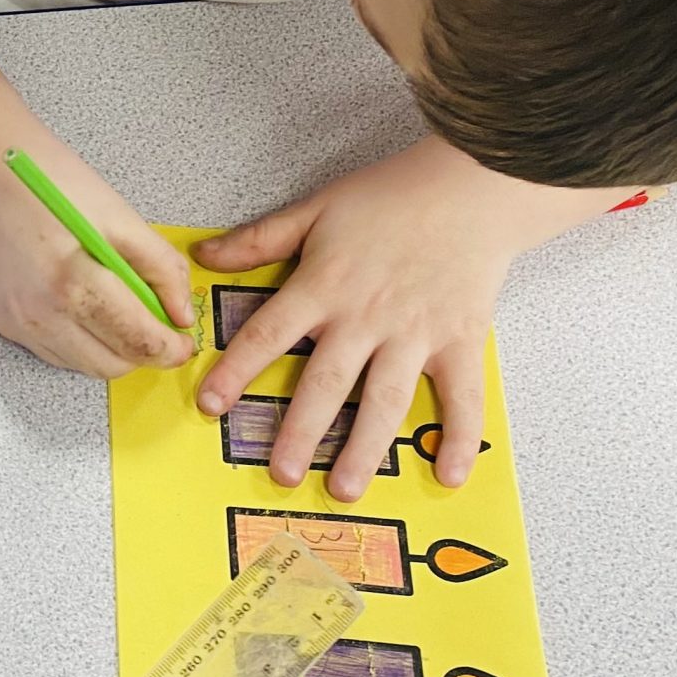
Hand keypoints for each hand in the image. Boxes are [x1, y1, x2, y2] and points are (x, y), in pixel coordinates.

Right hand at [0, 129, 194, 376]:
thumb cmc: (44, 178)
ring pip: (80, 365)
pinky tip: (81, 306)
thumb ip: (159, 267)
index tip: (183, 341)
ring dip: (108, 349)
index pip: (137, 342)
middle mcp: (40, 313)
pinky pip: (51, 350)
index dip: (170, 349)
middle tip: (156, 326)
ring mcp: (15, 322)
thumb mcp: (118, 214)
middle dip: (142, 353)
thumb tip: (181, 311)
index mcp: (74, 282)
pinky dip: (77, 340)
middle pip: (110, 366)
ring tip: (117, 310)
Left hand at [193, 137, 622, 500]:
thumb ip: (260, 239)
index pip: (269, 334)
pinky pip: (461, 398)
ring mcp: (415, 335)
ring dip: (364, 449)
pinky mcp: (460, 342)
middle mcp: (366, 318)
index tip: (210, 405)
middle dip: (300, 431)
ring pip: (385, 401)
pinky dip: (458, 438)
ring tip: (344, 488)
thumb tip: (205, 256)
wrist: (471, 188)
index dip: (237, 370)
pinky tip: (447, 476)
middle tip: (280, 474)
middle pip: (326, 383)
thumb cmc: (392, 197)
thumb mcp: (316, 208)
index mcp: (324, 286)